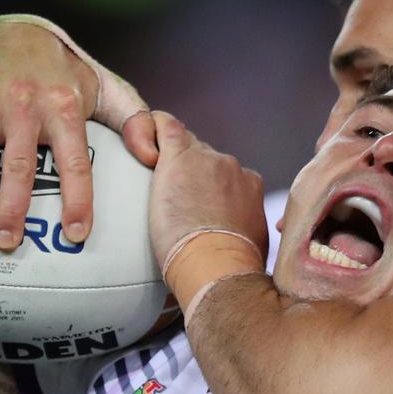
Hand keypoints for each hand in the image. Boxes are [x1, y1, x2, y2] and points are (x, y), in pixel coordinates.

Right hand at [0, 20, 156, 249]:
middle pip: (19, 165)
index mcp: (67, 109)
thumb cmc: (69, 73)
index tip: (76, 234)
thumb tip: (153, 157)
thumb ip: (136, 122)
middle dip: (11, 206)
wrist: (19, 29)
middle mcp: (27, 107)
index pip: (75, 162)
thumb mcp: (109, 89)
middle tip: (6, 243)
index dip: (77, 200)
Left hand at [149, 112, 266, 276]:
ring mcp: (206, 159)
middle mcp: (231, 167)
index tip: (196, 197)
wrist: (218, 264)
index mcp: (250, 184)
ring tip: (154, 178)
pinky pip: (165, 129)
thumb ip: (244, 224)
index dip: (209, 183)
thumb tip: (238, 233)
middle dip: (191, 172)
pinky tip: (141, 136)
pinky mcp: (179, 158)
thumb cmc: (231, 264)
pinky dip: (154, 129)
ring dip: (173, 160)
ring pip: (185, 146)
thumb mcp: (251, 241)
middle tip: (173, 197)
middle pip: (205, 158)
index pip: (226, 174)